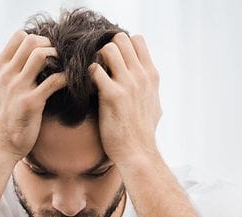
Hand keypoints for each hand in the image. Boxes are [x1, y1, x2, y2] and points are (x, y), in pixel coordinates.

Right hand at [0, 30, 66, 160]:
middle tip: (61, 57)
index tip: (48, 50)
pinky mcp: (31, 102)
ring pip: (41, 54)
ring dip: (58, 57)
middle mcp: (5, 74)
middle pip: (32, 41)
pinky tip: (73, 82)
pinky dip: (67, 77)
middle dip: (50, 44)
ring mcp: (17, 87)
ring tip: (66, 68)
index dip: (37, 39)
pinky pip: (54, 80)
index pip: (19, 37)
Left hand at [88, 33, 161, 166]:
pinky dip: (87, 75)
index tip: (113, 60)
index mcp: (151, 76)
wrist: (138, 153)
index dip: (122, 45)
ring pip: (108, 48)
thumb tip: (148, 82)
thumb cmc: (143, 132)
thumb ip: (149, 88)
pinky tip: (87, 88)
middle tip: (100, 66)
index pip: (137, 39)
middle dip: (107, 47)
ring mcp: (128, 84)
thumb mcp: (155, 105)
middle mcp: (141, 76)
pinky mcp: (112, 95)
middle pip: (121, 39)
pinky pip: (94, 70)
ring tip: (94, 75)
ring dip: (97, 58)